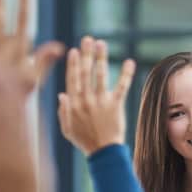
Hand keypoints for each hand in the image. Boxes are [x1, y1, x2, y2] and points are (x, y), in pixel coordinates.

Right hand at [57, 36, 135, 154]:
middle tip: (87, 39)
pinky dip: (126, 74)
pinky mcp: (116, 105)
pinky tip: (130, 61)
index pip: (72, 79)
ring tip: (102, 44)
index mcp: (73, 104)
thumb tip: (62, 94)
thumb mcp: (67, 128)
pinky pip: (122, 87)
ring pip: (100, 76)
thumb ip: (64, 111)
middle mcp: (86, 100)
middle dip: (86, 54)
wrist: (103, 152)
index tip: (74, 50)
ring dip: (101, 58)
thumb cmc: (84, 141)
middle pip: (85, 73)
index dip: (73, 64)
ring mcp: (101, 102)